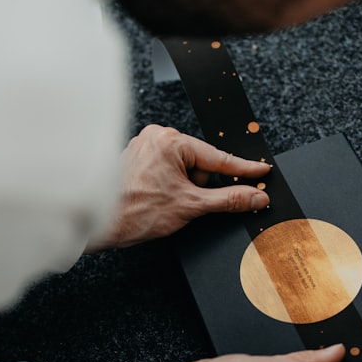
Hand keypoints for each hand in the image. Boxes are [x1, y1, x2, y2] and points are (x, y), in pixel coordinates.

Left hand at [84, 125, 270, 251]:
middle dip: (199, 186)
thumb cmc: (135, 211)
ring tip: (165, 203)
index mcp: (170, 140)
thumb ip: (228, 199)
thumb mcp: (191, 206)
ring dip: (183, 188)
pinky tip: (158, 200)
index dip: (242, 168)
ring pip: (183, 169)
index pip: (217, 157)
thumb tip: (255, 196)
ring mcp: (144, 148)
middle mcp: (156, 138)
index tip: (262, 171)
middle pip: (199, 163)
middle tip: (185, 203)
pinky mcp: (136, 160)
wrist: (99, 224)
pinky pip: (167, 171)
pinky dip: (170, 187)